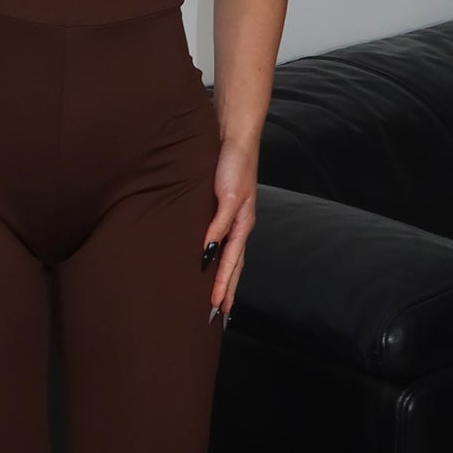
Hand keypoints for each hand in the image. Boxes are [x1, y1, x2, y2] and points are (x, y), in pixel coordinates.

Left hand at [200, 137, 257, 319]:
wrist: (233, 136)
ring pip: (229, 257)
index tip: (216, 308)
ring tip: (217, 299)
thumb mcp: (228, 195)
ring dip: (224, 278)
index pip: (232, 263)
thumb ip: (220, 223)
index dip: (223, 286)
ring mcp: (232, 218)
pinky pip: (221, 241)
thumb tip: (209, 251)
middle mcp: (239, 225)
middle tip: (219, 316)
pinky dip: (217, 258)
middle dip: (227, 291)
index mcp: (243, 224)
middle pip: (234, 266)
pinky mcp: (222, 209)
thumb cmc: (234, 163)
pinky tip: (209, 263)